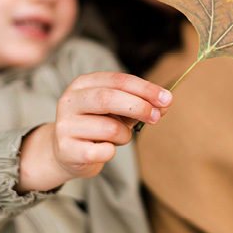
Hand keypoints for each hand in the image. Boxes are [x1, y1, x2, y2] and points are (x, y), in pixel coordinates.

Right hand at [16, 72, 171, 191]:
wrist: (67, 153)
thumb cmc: (98, 125)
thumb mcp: (119, 111)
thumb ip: (142, 105)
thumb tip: (165, 104)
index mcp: (83, 84)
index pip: (118, 80)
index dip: (145, 88)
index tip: (167, 98)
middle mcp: (70, 101)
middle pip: (108, 98)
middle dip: (138, 106)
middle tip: (156, 117)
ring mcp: (65, 125)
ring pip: (109, 127)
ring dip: (125, 135)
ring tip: (120, 138)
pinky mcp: (66, 150)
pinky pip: (102, 151)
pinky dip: (111, 152)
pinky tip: (104, 150)